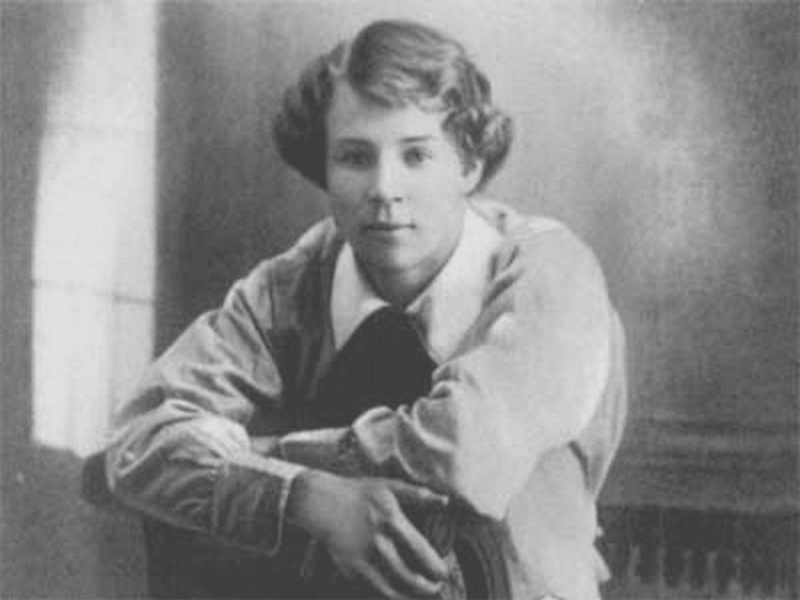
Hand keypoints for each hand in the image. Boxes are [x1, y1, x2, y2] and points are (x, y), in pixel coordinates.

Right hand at [286, 471, 449, 598]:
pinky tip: (400, 593)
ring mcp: (363, 560)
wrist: (321, 504)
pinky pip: (376, 592)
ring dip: (412, 597)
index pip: (423, 555)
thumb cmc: (360, 493)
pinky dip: (391, 596)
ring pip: (394, 592)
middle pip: (412, 580)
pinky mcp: (351, 571)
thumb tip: (446, 502)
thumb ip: (419, 496)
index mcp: (392, 522)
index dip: (438, 570)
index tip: (443, 573)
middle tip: (435, 587)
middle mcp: (379, 544)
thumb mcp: (390, 487)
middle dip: (429, 589)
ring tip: (420, 594)